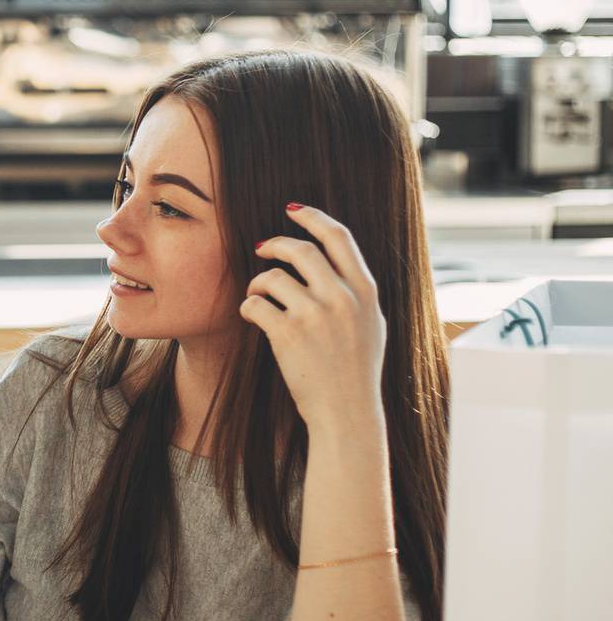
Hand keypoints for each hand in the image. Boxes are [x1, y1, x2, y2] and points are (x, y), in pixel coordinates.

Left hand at [243, 204, 386, 432]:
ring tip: (256, 294)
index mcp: (365, 290)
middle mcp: (342, 297)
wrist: (347, 411)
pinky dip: (248, 306)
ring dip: (257, 282)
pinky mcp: (288, 333)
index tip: (292, 210)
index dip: (312, 217)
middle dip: (273, 243)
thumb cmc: (356, 370)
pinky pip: (255, 303)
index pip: (339, 237)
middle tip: (259, 248)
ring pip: (272, 276)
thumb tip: (336, 263)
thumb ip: (357, 292)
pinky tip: (252, 315)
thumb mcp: (372, 324)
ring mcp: (315, 314)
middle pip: (300, 249)